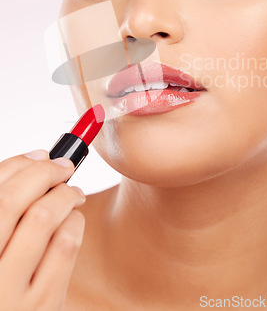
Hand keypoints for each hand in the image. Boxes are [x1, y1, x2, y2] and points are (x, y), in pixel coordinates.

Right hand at [0, 149, 85, 310]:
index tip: (42, 154)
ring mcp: (11, 294)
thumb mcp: (0, 242)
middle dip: (45, 173)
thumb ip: (8, 206)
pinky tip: (73, 221)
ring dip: (65, 195)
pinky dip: (75, 222)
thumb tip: (39, 157)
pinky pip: (66, 246)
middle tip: (65, 166)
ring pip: (44, 219)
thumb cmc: (5, 276)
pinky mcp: (45, 306)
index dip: (19, 164)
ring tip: (73, 194)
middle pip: (14, 201)